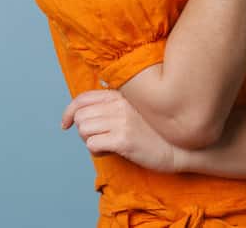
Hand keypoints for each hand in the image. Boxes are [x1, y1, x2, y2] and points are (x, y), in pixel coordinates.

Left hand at [61, 89, 178, 173]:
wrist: (180, 148)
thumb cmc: (156, 132)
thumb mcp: (135, 110)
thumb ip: (114, 105)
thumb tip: (83, 110)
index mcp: (122, 95)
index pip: (83, 98)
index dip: (69, 112)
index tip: (65, 124)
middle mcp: (121, 104)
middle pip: (80, 116)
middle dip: (85, 130)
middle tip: (100, 138)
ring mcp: (122, 121)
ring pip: (83, 130)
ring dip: (91, 141)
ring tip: (108, 144)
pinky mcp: (124, 139)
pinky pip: (92, 145)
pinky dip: (97, 152)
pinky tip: (112, 151)